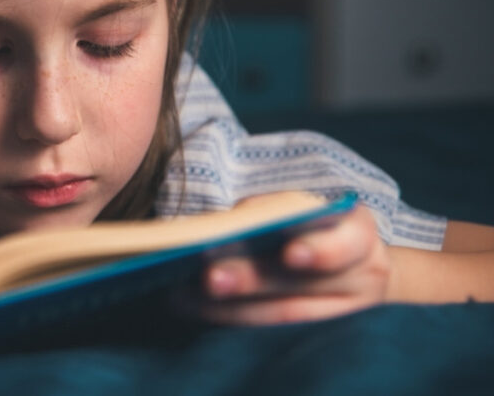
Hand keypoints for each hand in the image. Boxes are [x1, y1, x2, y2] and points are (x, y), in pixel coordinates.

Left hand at [197, 201, 391, 324]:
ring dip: (231, 309)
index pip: (347, 242)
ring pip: (286, 318)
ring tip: (186, 297)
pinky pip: (276, 338)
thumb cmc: (309, 229)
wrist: (350, 272)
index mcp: (358, 232)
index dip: (320, 250)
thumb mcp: (298, 211)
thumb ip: (269, 213)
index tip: (289, 255)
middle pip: (303, 285)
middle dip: (253, 280)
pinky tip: (198, 313)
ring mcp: (348, 315)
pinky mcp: (323, 339)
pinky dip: (233, 324)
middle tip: (209, 277)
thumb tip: (225, 224)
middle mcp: (364, 277)